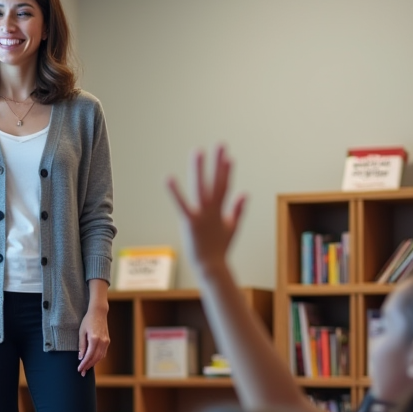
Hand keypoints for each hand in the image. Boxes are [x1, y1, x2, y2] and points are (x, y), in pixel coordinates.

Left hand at [77, 305, 109, 375]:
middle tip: (82, 372)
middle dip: (88, 366)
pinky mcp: (108, 341)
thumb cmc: (88, 320)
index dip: (84, 364)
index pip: (89, 356)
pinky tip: (92, 361)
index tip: (79, 369)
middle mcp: (102, 341)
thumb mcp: (81, 332)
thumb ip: (81, 345)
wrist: (99, 312)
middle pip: (95, 358)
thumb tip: (80, 357)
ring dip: (93, 364)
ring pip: (100, 357)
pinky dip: (98, 358)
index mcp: (94, 339)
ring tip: (86, 368)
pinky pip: (103, 353)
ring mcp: (106, 342)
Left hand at [168, 146, 246, 274]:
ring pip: (201, 187)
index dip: (227, 171)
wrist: (211, 267)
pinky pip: (182, 204)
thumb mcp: (231, 228)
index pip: (225, 186)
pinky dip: (175, 192)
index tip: (228, 156)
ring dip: (200, 169)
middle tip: (220, 144)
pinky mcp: (190, 222)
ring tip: (199, 151)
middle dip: (218, 163)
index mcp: (220, 211)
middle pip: (217, 182)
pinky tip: (168, 178)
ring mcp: (202, 215)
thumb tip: (244, 193)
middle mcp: (212, 209)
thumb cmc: (219, 249)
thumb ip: (237, 210)